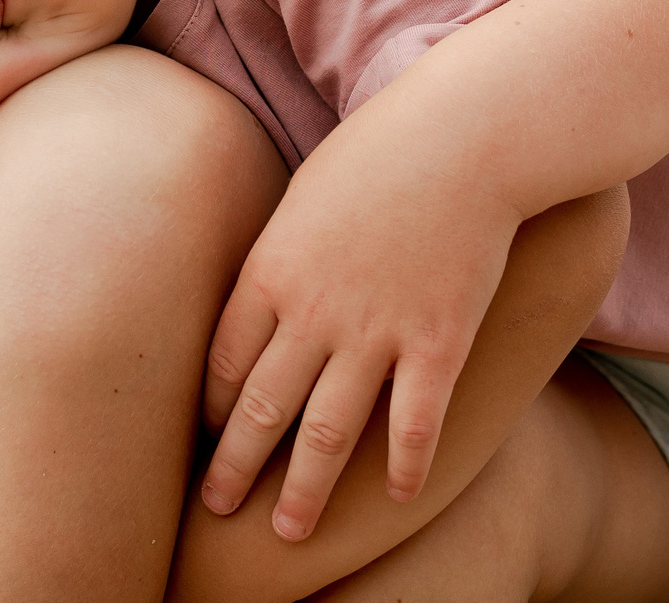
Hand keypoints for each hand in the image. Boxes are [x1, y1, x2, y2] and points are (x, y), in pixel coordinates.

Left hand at [198, 112, 523, 540]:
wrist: (463, 138)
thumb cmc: (381, 153)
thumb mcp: (304, 195)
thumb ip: (280, 251)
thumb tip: (261, 289)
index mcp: (270, 270)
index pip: (223, 361)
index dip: (211, 407)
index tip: (205, 436)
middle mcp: (313, 311)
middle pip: (261, 408)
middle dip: (234, 466)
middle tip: (216, 507)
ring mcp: (376, 332)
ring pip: (327, 432)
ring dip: (304, 489)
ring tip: (289, 532)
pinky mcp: (439, 343)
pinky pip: (413, 425)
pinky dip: (402, 467)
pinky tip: (395, 497)